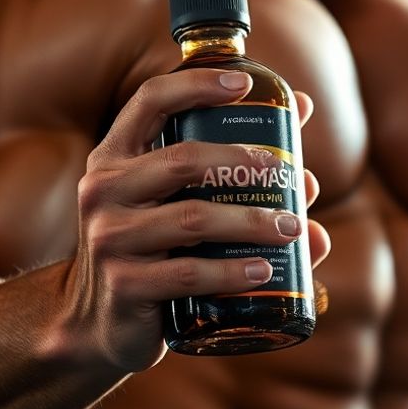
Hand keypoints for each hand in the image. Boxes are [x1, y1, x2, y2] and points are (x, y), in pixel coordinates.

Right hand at [65, 69, 330, 372]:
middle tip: (287, 172)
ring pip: (193, 218)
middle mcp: (104, 190)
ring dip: (251, 220)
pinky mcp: (125, 286)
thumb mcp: (174, 207)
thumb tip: (310, 180)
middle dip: (242, 161)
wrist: (97, 325)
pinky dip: (234, 271)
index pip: (151, 100)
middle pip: (183, 159)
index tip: (245, 83)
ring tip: (292, 228)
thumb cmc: (153, 253)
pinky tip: (265, 270)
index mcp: (115, 157)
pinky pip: (190, 273)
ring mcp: (110, 239)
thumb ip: (229, 186)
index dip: (197, 83)